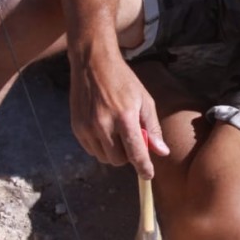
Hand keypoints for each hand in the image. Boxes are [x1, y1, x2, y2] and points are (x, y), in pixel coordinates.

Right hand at [68, 52, 168, 177]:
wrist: (92, 64)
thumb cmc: (123, 81)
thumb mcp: (144, 100)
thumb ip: (153, 128)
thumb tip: (162, 152)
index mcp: (125, 117)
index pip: (136, 153)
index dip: (144, 168)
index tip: (148, 175)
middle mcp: (104, 124)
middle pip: (118, 160)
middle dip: (127, 156)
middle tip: (130, 140)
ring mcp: (87, 127)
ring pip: (104, 158)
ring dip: (113, 152)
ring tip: (116, 132)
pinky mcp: (77, 128)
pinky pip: (91, 150)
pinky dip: (100, 146)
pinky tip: (104, 130)